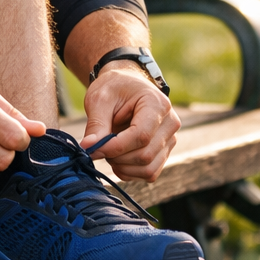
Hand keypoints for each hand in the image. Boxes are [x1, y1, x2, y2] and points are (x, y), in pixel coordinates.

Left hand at [81, 63, 179, 181]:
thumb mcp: (100, 99)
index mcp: (157, 105)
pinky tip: (117, 158)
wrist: (126, 86)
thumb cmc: (114, 88)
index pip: (141, 136)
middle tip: (98, 147)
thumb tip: (88, 148)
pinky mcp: (164, 152)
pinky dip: (129, 172)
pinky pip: (149, 173)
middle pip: (145, 155)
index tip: (93, 148)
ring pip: (148, 169)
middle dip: (116, 157)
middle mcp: (170, 124)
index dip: (115, 147)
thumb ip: (96, 124)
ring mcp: (170, 140)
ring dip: (122, 167)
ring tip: (108, 150)